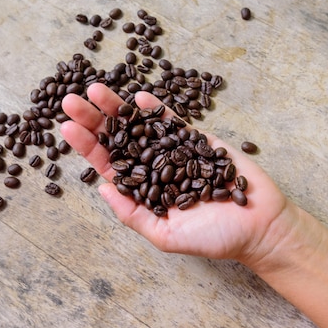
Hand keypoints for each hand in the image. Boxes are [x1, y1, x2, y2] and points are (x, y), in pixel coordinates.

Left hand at [60, 83, 292, 268]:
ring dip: (118, 108)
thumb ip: (134, 215)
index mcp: (143, 190)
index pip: (108, 164)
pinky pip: (174, 122)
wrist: (260, 225)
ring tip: (96, 89)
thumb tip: (102, 189)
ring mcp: (175, 151)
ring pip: (141, 126)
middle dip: (94, 119)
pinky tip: (139, 98)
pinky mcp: (198, 141)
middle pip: (118, 139)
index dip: (88, 145)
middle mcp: (155, 167)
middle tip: (69, 99)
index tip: (67, 127)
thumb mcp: (167, 236)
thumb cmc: (215, 238)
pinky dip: (158, 110)